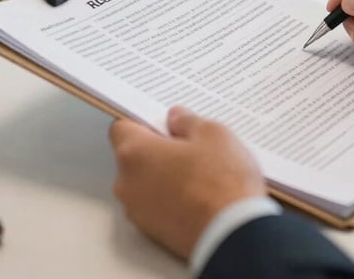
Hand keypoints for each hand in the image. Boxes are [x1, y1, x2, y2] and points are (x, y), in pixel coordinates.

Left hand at [109, 107, 265, 258]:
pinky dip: (171, 195)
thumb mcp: (213, 133)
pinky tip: (199, 192)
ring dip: (164, 173)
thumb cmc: (221, 181)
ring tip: (200, 170)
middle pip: (134, 155)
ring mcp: (138, 211)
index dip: (143, 120)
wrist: (231, 233)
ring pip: (145, 181)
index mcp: (135, 153)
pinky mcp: (153, 231)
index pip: (122, 127)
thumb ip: (187, 121)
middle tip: (190, 144)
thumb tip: (176, 119)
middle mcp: (128, 183)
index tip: (163, 119)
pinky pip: (156, 203)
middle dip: (158, 148)